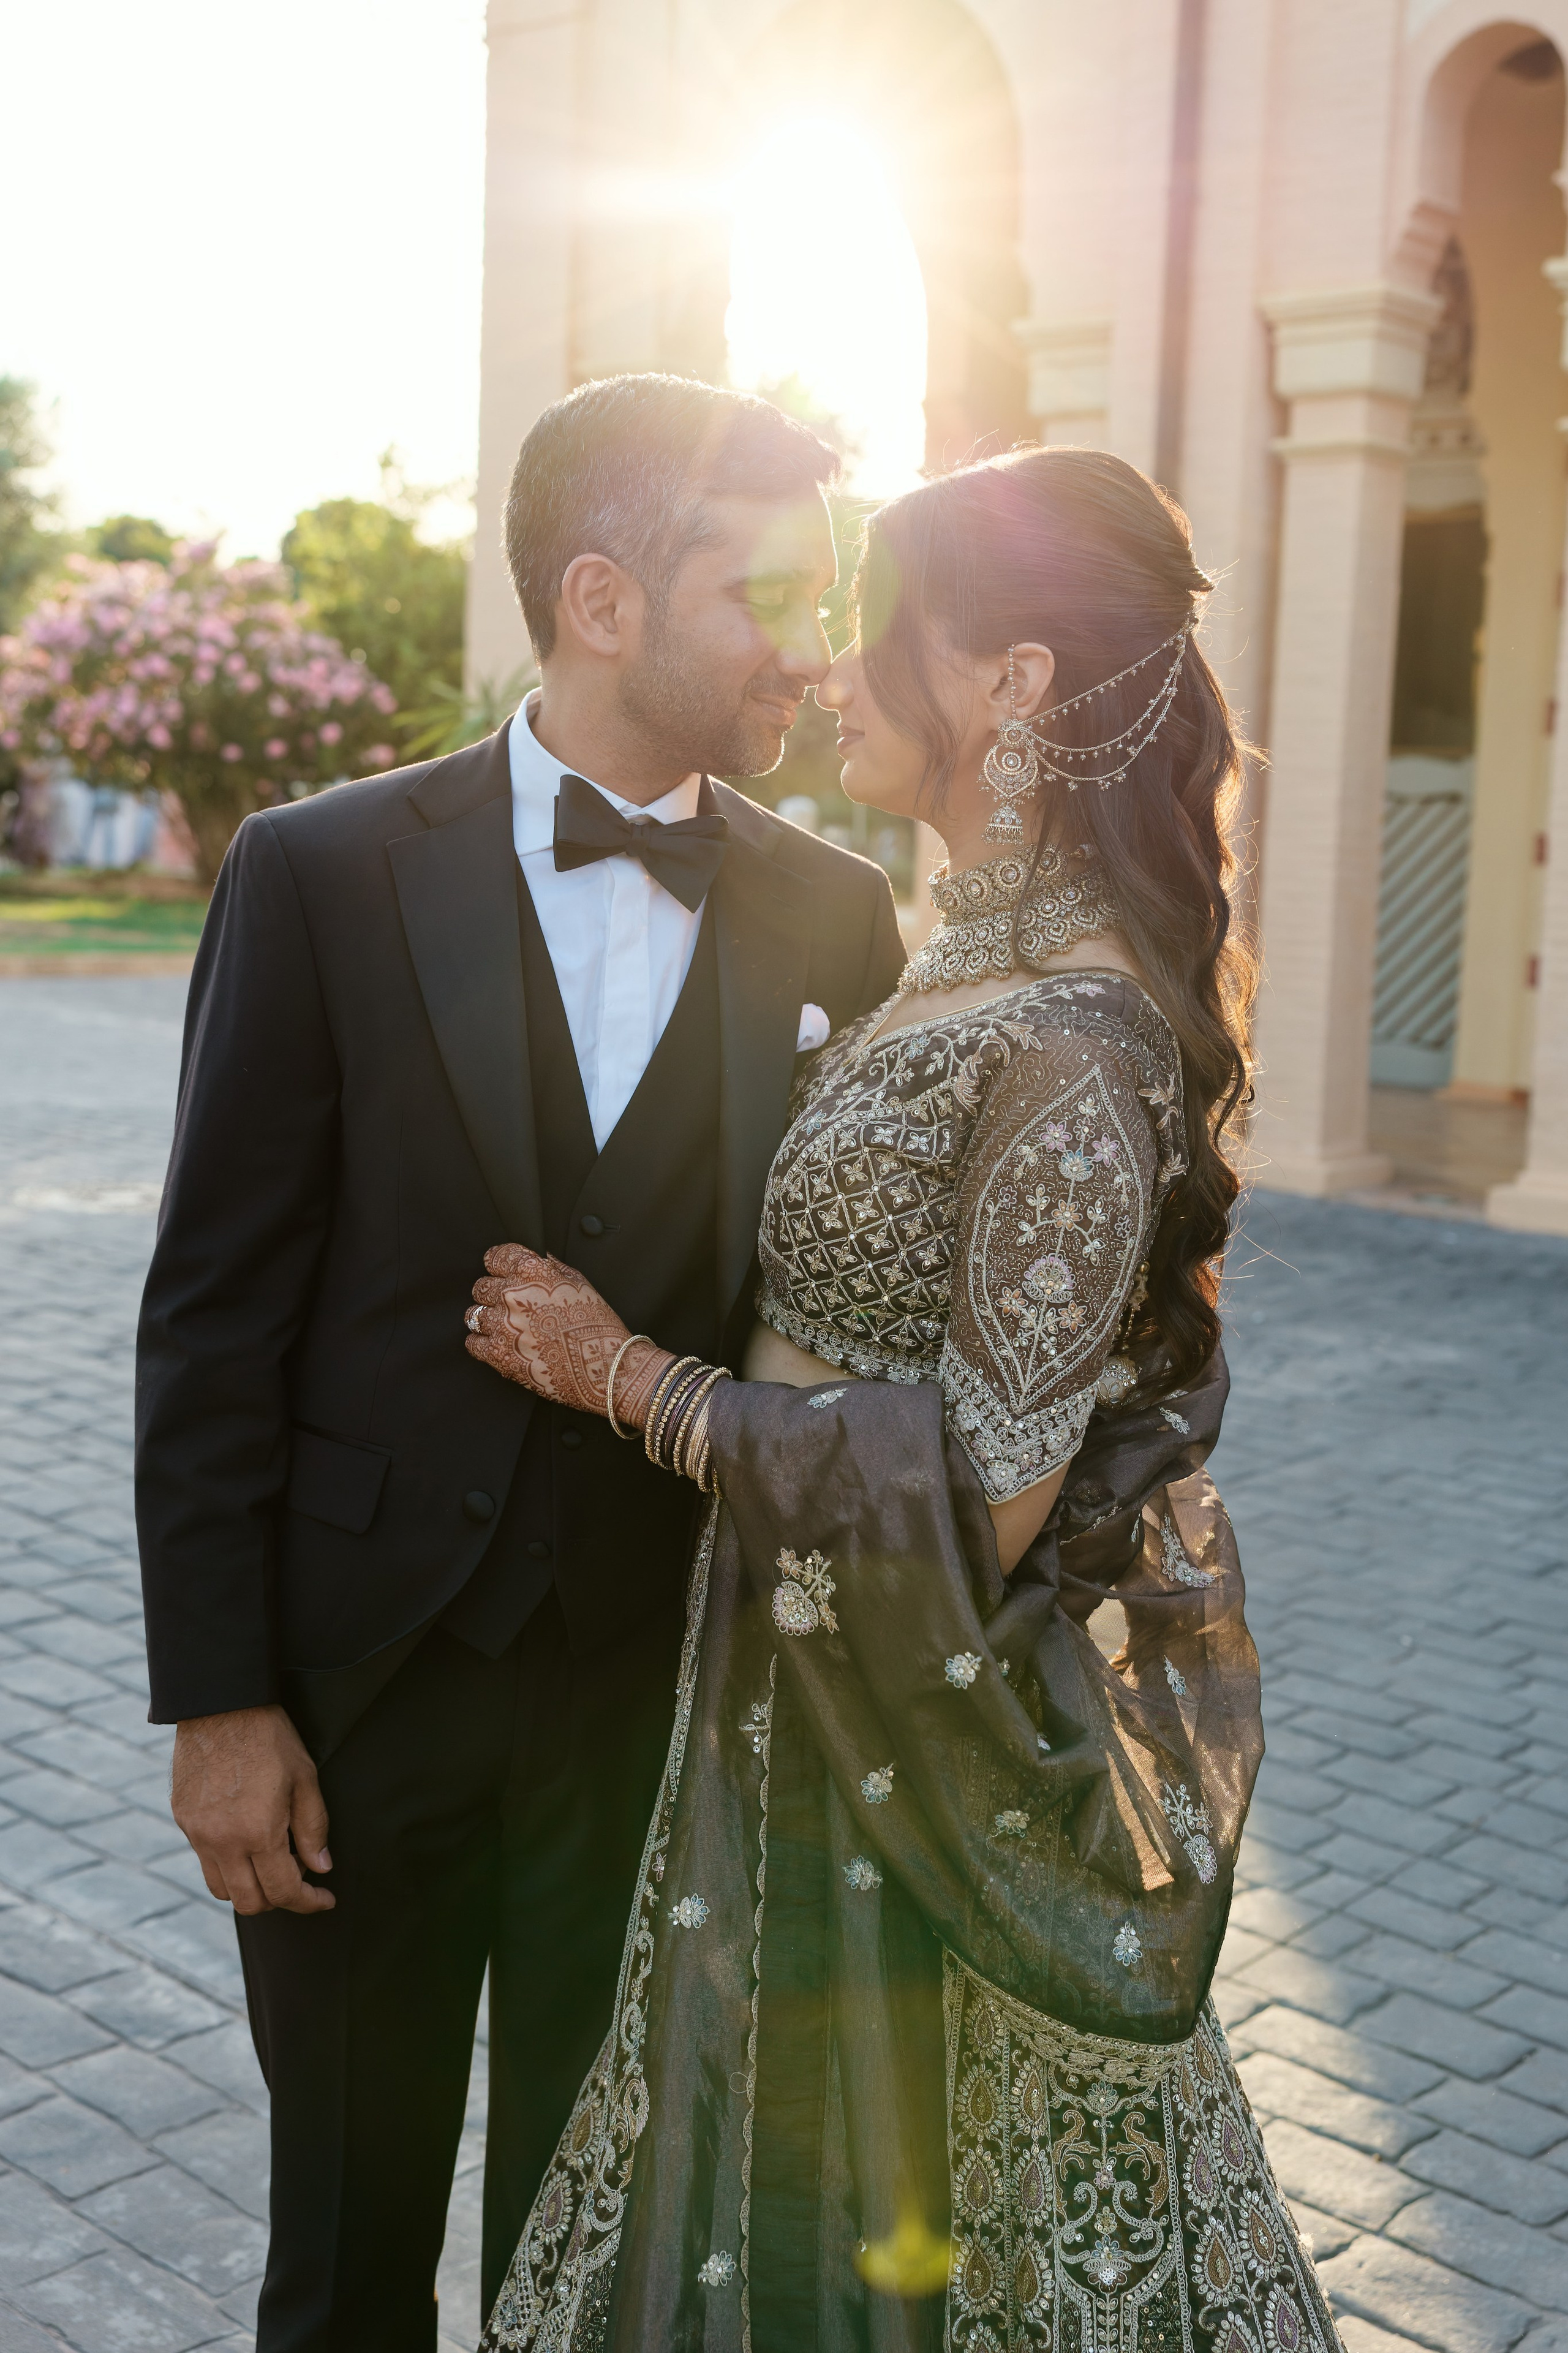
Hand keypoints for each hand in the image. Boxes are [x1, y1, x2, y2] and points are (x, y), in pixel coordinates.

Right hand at [172, 1704, 333, 1916]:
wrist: (221, 1704)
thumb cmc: (269, 1737)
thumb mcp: (305, 1778)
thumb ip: (313, 1828)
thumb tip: (320, 1868)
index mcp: (258, 1832)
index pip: (284, 1891)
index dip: (309, 1902)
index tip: (325, 1899)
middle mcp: (222, 1841)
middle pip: (248, 1903)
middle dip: (278, 1901)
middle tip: (298, 1882)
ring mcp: (198, 1833)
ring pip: (221, 1889)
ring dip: (248, 1888)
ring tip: (269, 1864)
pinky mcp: (183, 1820)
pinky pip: (204, 1860)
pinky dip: (227, 1863)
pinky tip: (245, 1840)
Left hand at [465, 1244, 668, 1423]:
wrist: (606, 1369)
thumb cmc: (598, 1327)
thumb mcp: (580, 1283)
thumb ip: (552, 1268)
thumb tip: (538, 1260)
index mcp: (533, 1272)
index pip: (496, 1256)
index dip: (499, 1264)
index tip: (501, 1271)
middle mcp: (513, 1295)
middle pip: (481, 1286)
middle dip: (493, 1293)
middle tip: (509, 1305)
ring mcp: (503, 1326)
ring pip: (473, 1314)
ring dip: (487, 1318)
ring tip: (505, 1327)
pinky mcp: (499, 1356)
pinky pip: (473, 1343)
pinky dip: (482, 1343)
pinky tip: (499, 1344)